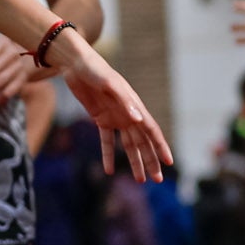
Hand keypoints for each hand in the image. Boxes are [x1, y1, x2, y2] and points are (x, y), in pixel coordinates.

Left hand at [46, 34, 173, 181]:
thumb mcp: (110, 83)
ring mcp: (115, 117)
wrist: (76, 64)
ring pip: (128, 145)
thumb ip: (124, 101)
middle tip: (157, 180)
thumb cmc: (96, 70)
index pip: (152, 131)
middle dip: (151, 161)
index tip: (169, 163)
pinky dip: (108, 155)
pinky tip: (109, 170)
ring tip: (140, 180)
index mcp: (135, 106)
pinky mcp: (100, 118)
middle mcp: (128, 114)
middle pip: (143, 142)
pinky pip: (107, 141)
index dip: (161, 147)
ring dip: (135, 161)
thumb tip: (138, 120)